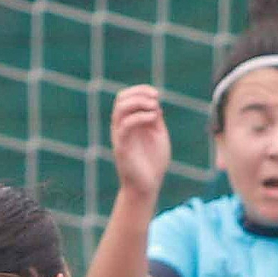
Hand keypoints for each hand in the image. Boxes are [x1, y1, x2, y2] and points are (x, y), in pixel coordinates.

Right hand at [110, 84, 171, 199]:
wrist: (148, 186)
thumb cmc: (153, 162)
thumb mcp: (158, 135)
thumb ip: (155, 119)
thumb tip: (154, 102)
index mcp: (128, 123)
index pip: (125, 98)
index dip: (139, 90)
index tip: (156, 93)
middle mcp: (120, 127)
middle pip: (120, 100)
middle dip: (138, 93)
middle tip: (156, 98)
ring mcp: (120, 137)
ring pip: (120, 110)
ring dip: (138, 102)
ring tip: (154, 106)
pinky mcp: (122, 147)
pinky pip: (125, 126)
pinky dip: (140, 117)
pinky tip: (154, 118)